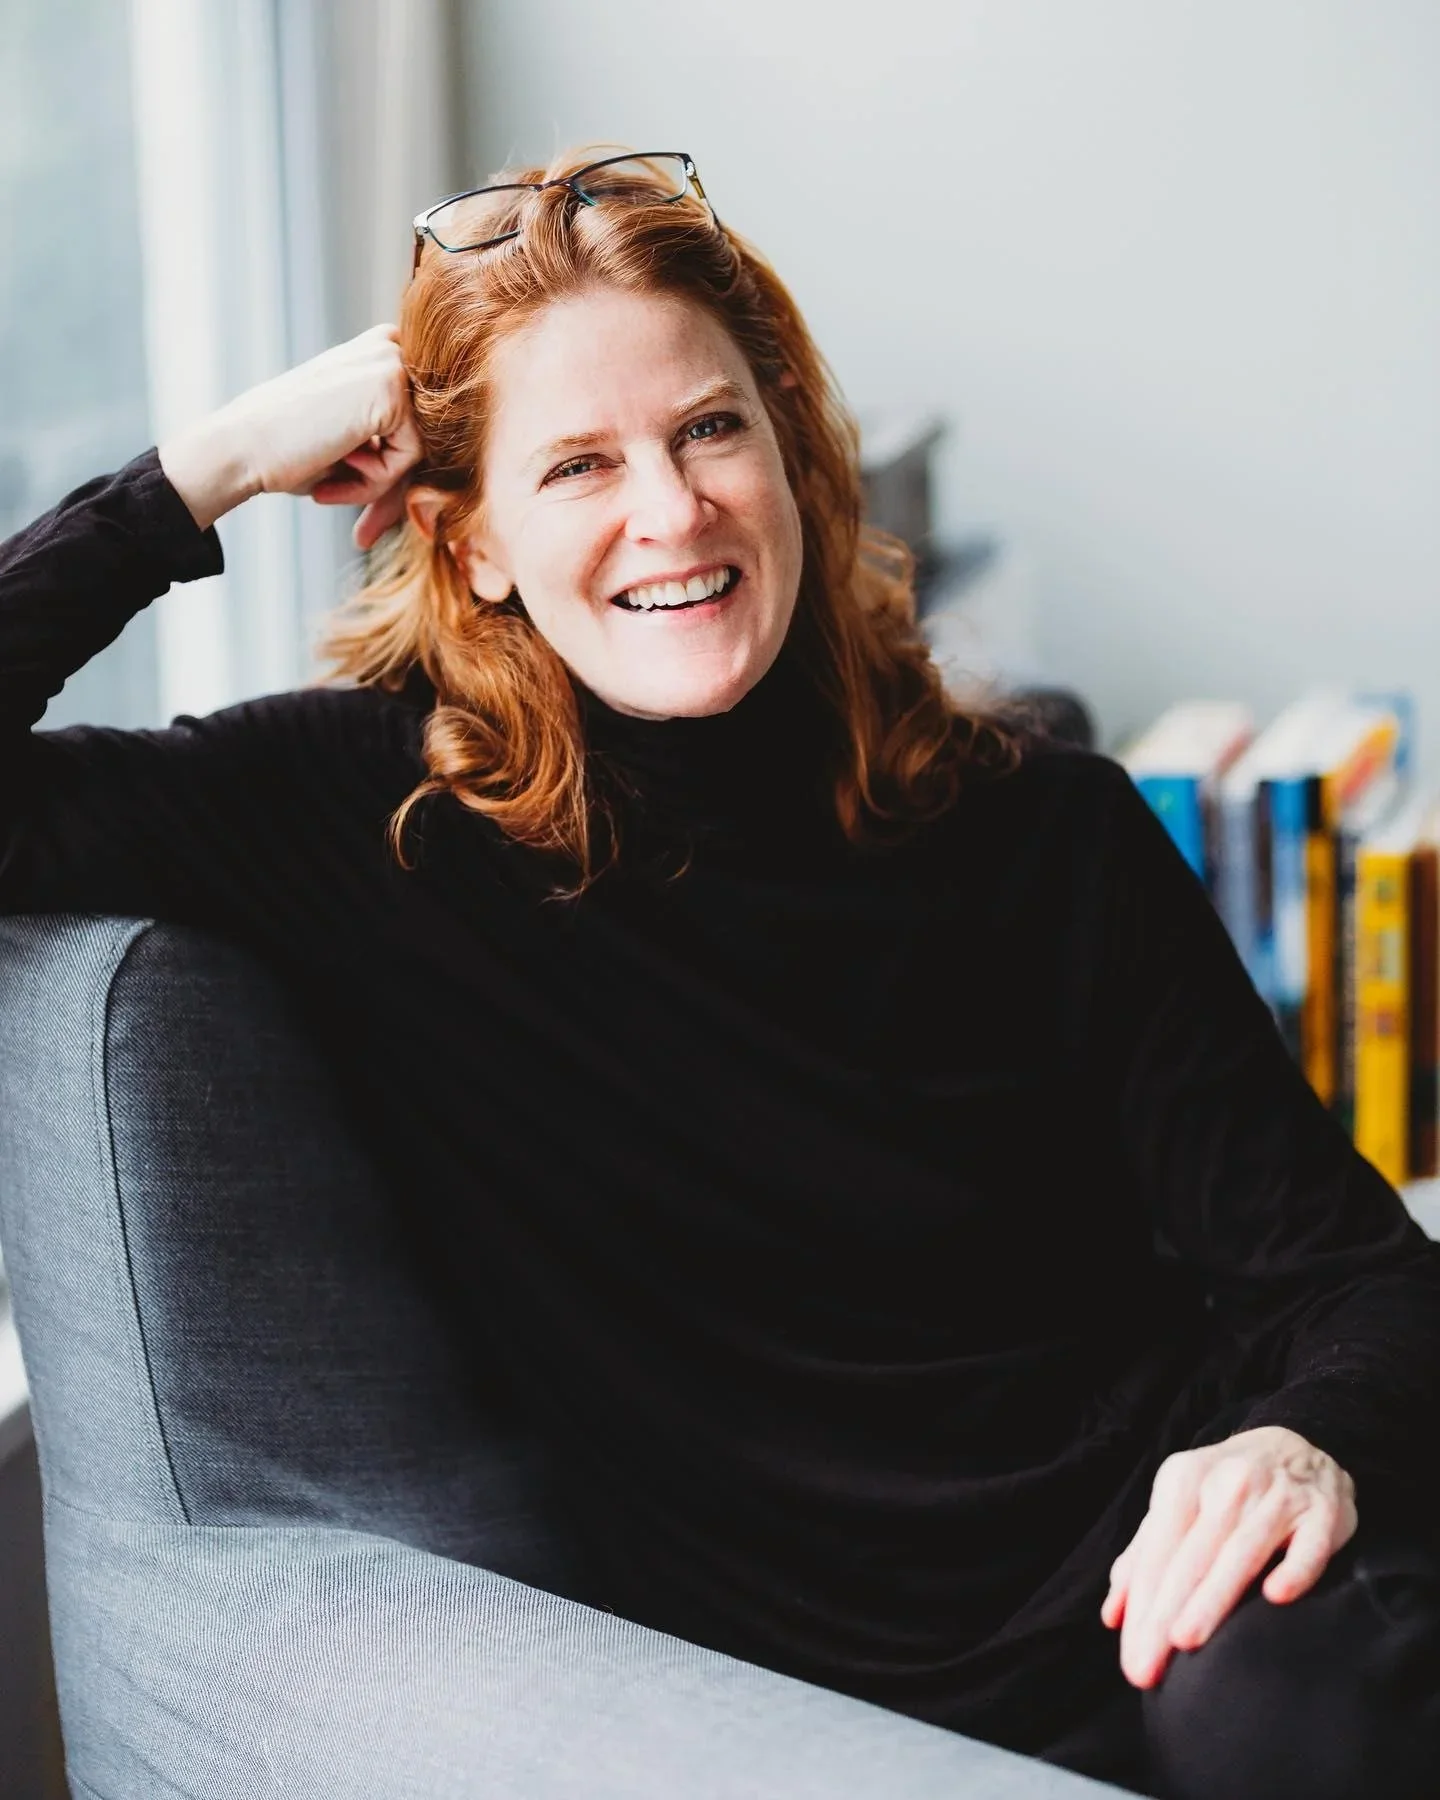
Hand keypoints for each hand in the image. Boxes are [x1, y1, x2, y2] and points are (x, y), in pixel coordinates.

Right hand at [158, 324, 423, 548]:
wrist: (241, 449)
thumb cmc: (290, 452)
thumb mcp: (355, 446)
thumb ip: (399, 450)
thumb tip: (444, 488)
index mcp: (380, 352)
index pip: (420, 424)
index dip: (395, 474)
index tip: (367, 520)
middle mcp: (389, 346)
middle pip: (426, 437)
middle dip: (394, 488)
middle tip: (363, 534)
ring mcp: (391, 361)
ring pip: (420, 448)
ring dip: (380, 483)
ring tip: (332, 488)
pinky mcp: (391, 386)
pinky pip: (410, 456)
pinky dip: (376, 479)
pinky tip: (336, 472)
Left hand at [1101, 1425, 1356, 1688]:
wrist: (1296, 1441)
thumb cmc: (1225, 1486)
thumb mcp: (1179, 1503)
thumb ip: (1145, 1555)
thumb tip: (1112, 1614)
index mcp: (1184, 1479)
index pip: (1156, 1551)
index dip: (1140, 1607)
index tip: (1130, 1660)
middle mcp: (1227, 1483)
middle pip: (1190, 1557)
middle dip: (1164, 1615)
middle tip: (1146, 1669)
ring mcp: (1277, 1496)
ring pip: (1240, 1552)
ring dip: (1213, 1596)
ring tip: (1185, 1641)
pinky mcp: (1323, 1512)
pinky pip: (1309, 1544)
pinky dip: (1294, 1568)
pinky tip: (1277, 1596)